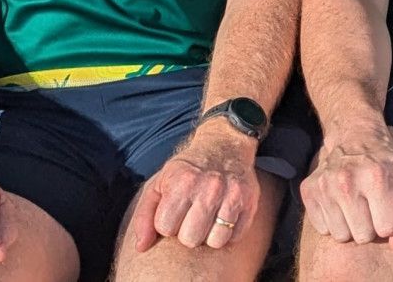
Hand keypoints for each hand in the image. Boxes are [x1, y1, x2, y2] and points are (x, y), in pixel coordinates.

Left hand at [127, 129, 259, 251]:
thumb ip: (143, 217)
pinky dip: (228, 233)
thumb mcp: (158, 185)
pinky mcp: (251, 201)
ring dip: (209, 235)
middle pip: (191, 239)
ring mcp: (233, 194)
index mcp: (182, 182)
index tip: (174, 212)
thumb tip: (141, 247)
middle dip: (188, 232)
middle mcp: (209, 187)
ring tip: (207, 219)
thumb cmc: (186, 171)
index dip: (167, 223)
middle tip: (191, 216)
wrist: (224, 144)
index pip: (166, 228)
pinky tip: (223, 217)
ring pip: (216, 241)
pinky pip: (235, 236)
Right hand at [300, 124, 392, 250]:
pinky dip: (334, 221)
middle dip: (372, 225)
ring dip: (352, 225)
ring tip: (356, 203)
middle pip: (363, 237)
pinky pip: (323, 229)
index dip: (392, 221)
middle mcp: (347, 181)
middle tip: (372, 203)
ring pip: (341, 237)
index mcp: (377, 178)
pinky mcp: (308, 191)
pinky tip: (340, 202)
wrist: (356, 137)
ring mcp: (324, 186)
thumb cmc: (388, 166)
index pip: (387, 229)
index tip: (389, 205)